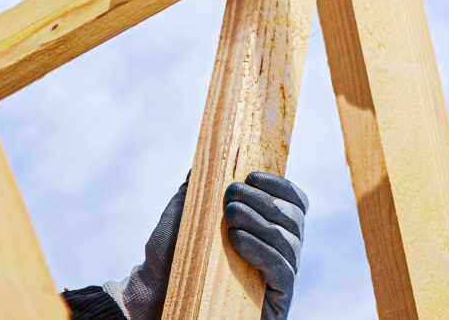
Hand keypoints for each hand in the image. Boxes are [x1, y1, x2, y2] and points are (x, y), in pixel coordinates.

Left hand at [100, 173, 305, 319]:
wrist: (154, 294)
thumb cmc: (173, 254)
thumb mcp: (188, 212)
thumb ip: (203, 183)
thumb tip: (214, 149)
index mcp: (270, 226)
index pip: (294, 200)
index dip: (280, 184)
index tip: (252, 174)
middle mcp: (283, 250)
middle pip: (295, 217)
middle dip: (265, 200)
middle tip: (232, 192)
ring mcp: (283, 276)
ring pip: (288, 241)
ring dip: (260, 221)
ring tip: (230, 213)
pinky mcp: (279, 299)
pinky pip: (281, 270)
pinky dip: (261, 250)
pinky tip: (237, 238)